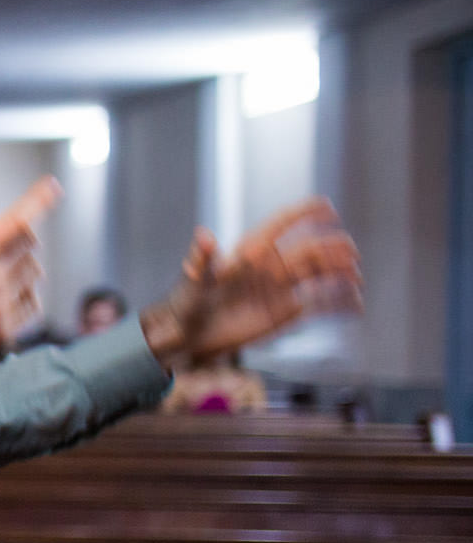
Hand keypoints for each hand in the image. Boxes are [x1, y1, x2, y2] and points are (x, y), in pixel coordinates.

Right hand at [0, 177, 60, 396]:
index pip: (16, 221)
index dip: (38, 200)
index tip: (52, 187)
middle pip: (30, 246)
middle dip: (16, 242)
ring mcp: (0, 309)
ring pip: (34, 274)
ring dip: (19, 269)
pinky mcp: (5, 331)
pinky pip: (33, 303)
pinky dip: (22, 296)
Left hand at [140, 198, 361, 370]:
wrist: (189, 335)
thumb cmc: (186, 303)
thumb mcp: (193, 281)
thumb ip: (201, 260)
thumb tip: (203, 234)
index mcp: (251, 251)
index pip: (281, 224)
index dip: (304, 213)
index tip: (327, 207)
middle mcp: (270, 266)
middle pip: (309, 249)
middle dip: (331, 248)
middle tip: (350, 252)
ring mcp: (280, 288)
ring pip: (318, 273)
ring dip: (339, 272)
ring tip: (356, 277)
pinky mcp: (285, 312)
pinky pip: (318, 303)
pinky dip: (338, 302)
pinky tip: (355, 304)